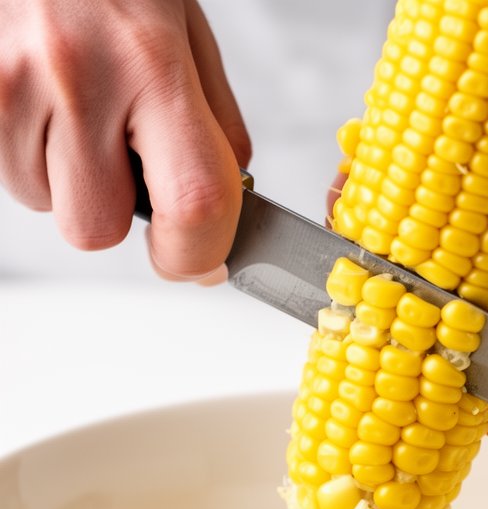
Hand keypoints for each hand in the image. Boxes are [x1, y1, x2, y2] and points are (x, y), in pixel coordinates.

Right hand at [0, 0, 250, 279]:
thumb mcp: (184, 27)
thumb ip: (213, 125)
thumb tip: (225, 215)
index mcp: (152, 60)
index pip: (195, 205)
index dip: (197, 254)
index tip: (198, 261)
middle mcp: (76, 75)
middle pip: (97, 228)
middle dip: (115, 211)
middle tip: (119, 154)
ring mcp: (10, 85)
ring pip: (45, 204)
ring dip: (66, 178)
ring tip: (71, 103)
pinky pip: (8, 171)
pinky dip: (29, 153)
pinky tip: (41, 97)